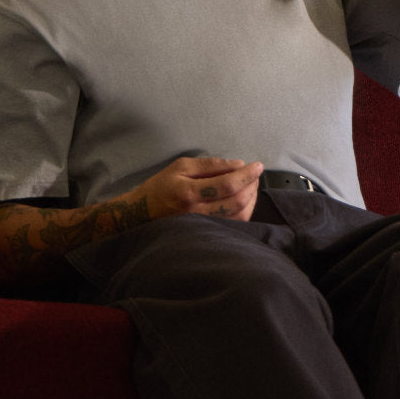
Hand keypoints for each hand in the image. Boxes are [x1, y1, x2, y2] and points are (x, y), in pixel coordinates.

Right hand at [131, 155, 264, 222]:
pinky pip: (234, 225)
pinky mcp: (207, 234)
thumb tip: (238, 164)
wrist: (142, 214)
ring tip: (251, 185)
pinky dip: (245, 211)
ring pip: (239, 216)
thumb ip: (210, 165)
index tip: (257, 165)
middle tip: (255, 173)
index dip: (246, 174)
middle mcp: (197, 213)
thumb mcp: (180, 166)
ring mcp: (203, 227)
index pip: (227, 184)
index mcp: (189, 192)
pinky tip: (244, 200)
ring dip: (251, 199)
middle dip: (251, 185)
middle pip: (237, 202)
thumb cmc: (161, 186)